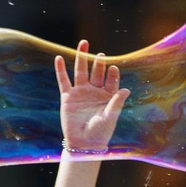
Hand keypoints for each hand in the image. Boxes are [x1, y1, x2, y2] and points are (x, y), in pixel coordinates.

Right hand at [56, 41, 125, 156]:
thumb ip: (117, 103)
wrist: (83, 143)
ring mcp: (80, 92)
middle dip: (98, 62)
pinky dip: (60, 70)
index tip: (113, 69)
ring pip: (81, 71)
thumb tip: (126, 90)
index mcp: (108, 95)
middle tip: (100, 55)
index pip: (111, 79)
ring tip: (83, 43)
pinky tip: (59, 58)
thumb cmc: (100, 132)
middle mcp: (94, 91)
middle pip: (97, 72)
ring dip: (81, 57)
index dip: (112, 74)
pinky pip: (63, 81)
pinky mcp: (67, 97)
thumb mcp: (111, 117)